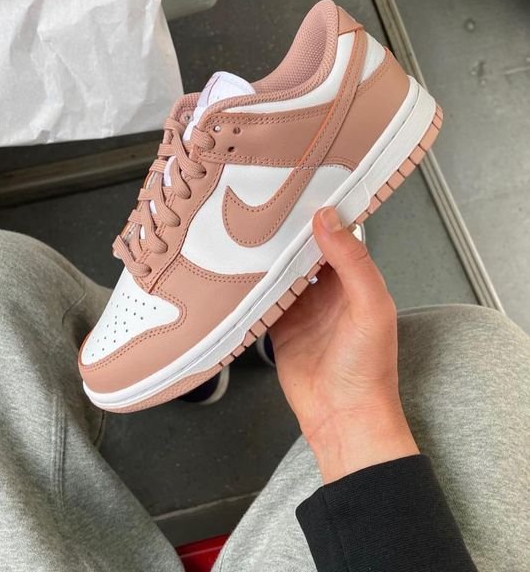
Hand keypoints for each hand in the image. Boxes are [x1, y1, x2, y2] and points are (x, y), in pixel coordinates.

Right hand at [270, 206, 418, 482]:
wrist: (343, 418)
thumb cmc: (368, 367)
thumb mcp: (371, 308)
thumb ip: (352, 263)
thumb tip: (327, 219)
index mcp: (354, 279)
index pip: (336, 236)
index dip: (321, 213)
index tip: (300, 188)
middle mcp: (327, 290)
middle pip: (303, 250)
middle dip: (286, 231)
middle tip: (261, 202)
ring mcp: (301, 308)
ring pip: (280, 270)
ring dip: (266, 255)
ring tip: (243, 227)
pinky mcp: (279, 326)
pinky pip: (261, 298)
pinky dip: (250, 286)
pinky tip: (235, 269)